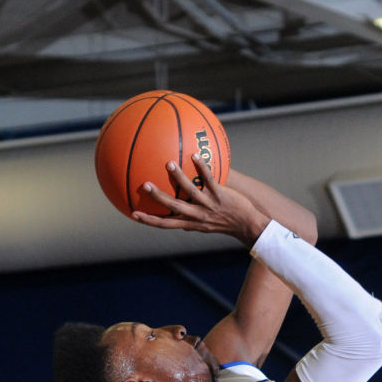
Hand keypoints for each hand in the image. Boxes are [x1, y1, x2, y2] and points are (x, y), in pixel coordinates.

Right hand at [133, 159, 267, 246]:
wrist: (247, 226)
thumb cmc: (225, 223)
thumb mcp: (206, 226)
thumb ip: (191, 221)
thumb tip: (177, 218)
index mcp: (191, 224)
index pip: (166, 224)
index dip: (150, 221)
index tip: (134, 215)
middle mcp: (198, 216)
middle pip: (174, 207)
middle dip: (158, 197)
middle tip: (145, 185)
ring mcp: (209, 205)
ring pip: (190, 191)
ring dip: (179, 177)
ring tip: (169, 163)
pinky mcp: (220, 195)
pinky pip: (209, 179)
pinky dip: (202, 167)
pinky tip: (195, 155)